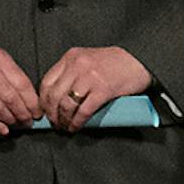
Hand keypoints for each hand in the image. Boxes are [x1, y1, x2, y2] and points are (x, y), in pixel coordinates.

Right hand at [0, 44, 41, 135]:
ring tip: (16, 124)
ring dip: (10, 120)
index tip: (37, 112)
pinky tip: (3, 130)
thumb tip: (32, 101)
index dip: (32, 102)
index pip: (22, 84)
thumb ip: (14, 76)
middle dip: (23, 114)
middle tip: (28, 121)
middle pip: (10, 98)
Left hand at [38, 46, 152, 132]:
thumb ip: (72, 72)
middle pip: (54, 95)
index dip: (43, 100)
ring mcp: (90, 77)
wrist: (139, 60)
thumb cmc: (115, 62)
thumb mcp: (87, 59)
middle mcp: (77, 65)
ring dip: (63, 120)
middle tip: (54, 122)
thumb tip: (58, 97)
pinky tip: (76, 127)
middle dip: (51, 113)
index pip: (47, 81)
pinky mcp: (103, 90)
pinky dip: (77, 122)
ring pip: (66, 105)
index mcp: (71, 56)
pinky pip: (83, 111)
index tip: (45, 110)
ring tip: (65, 126)